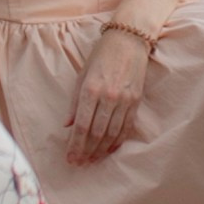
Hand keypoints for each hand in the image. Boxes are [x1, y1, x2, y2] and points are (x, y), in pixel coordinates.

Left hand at [66, 22, 153, 163]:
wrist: (129, 39)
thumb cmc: (101, 54)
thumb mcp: (82, 74)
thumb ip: (74, 102)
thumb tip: (67, 126)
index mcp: (91, 89)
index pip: (82, 125)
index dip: (75, 145)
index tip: (70, 158)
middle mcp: (108, 96)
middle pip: (96, 133)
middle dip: (86, 151)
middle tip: (79, 163)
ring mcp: (124, 100)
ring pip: (112, 133)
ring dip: (101, 150)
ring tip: (92, 160)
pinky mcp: (136, 100)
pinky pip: (126, 127)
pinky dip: (118, 141)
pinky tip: (110, 150)